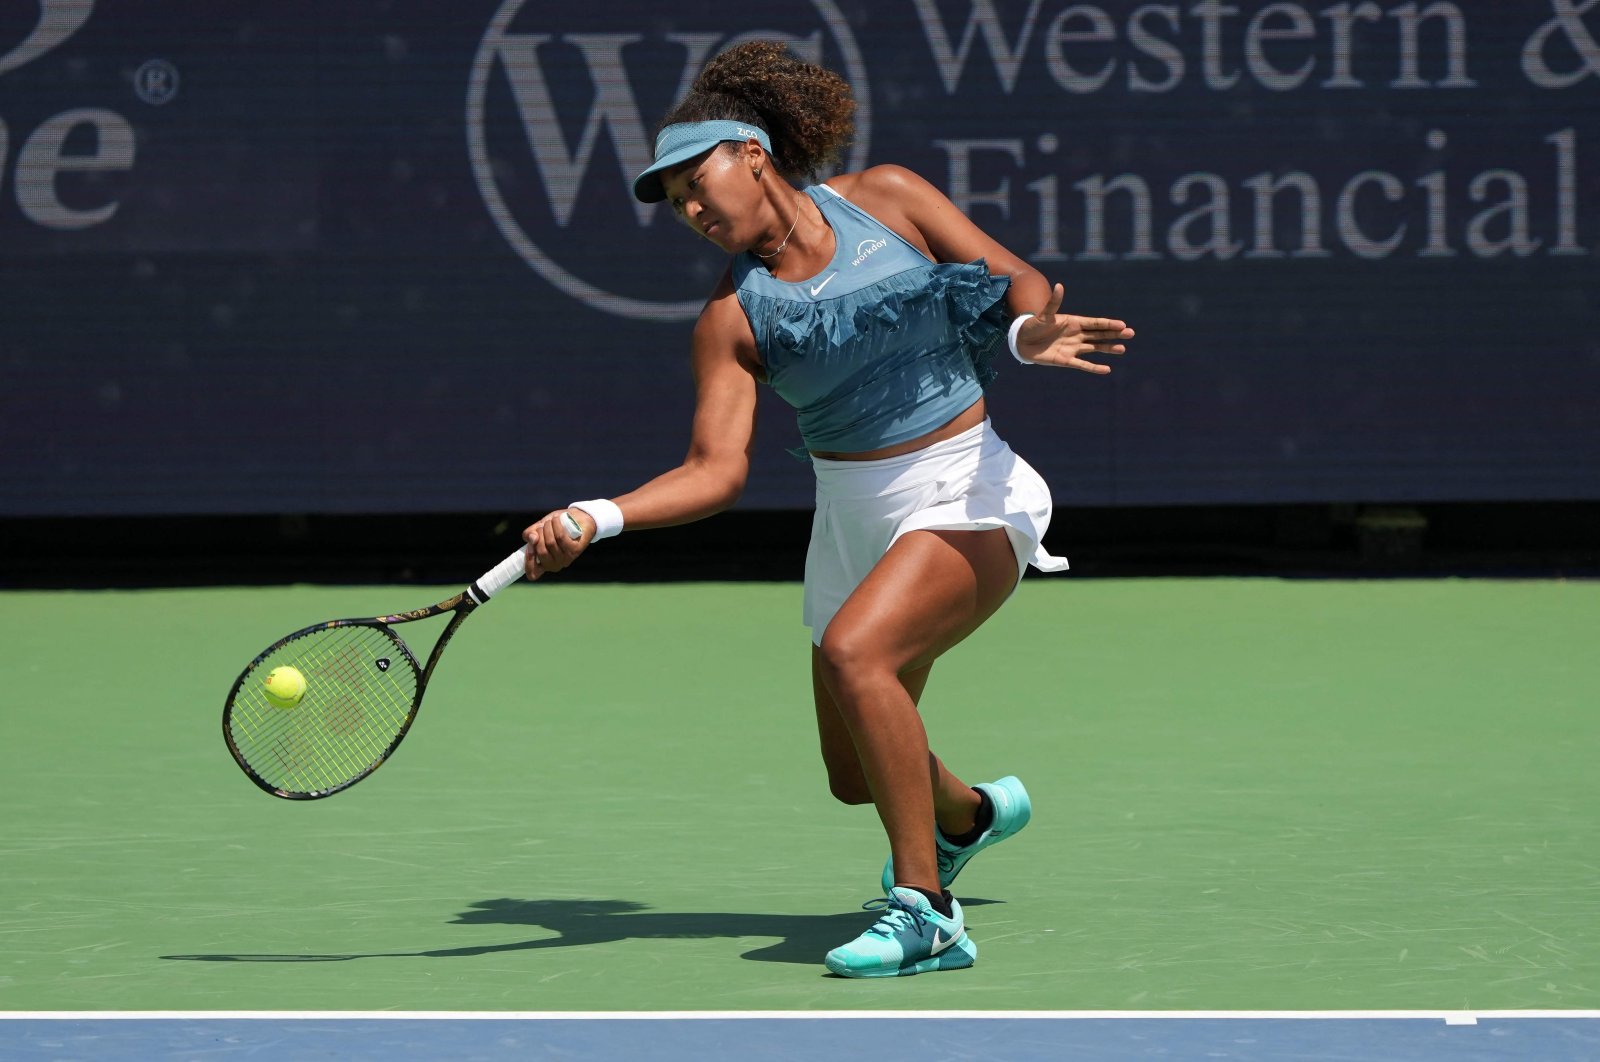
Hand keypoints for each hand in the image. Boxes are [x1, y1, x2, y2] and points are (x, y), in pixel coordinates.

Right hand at [521, 509, 592, 579]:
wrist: (578, 519)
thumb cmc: (556, 527)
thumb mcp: (539, 529)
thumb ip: (530, 534)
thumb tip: (532, 538)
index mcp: (544, 564)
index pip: (533, 574)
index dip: (528, 561)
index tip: (530, 545)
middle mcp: (555, 565)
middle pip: (541, 551)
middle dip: (539, 534)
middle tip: (543, 526)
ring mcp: (566, 559)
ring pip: (551, 543)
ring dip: (548, 527)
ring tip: (551, 521)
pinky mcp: (575, 550)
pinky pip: (561, 537)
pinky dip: (557, 526)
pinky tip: (557, 520)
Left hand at [1014, 283, 1133, 373]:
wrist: (1023, 342)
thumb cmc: (1034, 325)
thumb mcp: (1044, 315)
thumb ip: (1053, 303)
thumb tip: (1059, 286)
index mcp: (1074, 322)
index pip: (1095, 323)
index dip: (1108, 324)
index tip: (1122, 325)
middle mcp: (1077, 335)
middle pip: (1099, 334)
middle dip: (1114, 334)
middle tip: (1130, 334)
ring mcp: (1073, 348)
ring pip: (1095, 348)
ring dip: (1108, 349)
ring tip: (1122, 349)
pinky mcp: (1066, 360)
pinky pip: (1083, 365)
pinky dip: (1094, 368)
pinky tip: (1106, 369)